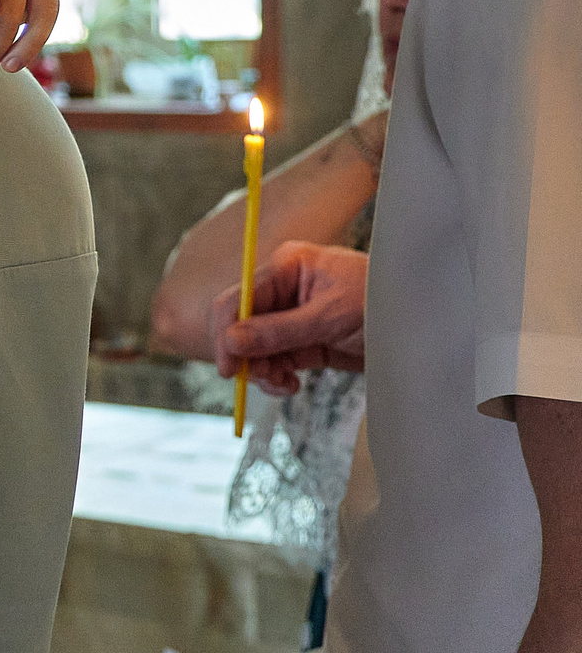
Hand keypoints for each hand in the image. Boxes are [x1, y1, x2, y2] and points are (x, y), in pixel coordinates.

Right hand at [209, 242, 368, 395]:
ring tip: (281, 385)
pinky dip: (276, 376)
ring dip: (262, 370)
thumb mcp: (329, 318)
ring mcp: (293, 316)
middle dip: (246, 354)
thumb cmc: (384, 306)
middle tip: (254, 381)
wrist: (427, 329)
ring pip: (255, 346)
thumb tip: (230, 342)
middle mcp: (285, 289)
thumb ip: (278, 331)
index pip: (238, 297)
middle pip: (241, 324)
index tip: (228, 367)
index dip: (226, 332)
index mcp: (287, 267)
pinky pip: (275, 359)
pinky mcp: (304, 341)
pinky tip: (289, 384)